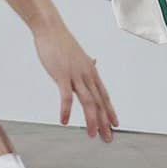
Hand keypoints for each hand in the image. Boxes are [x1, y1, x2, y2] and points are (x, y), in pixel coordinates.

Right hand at [35, 24, 116, 141]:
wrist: (51, 29)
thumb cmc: (62, 43)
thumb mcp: (79, 55)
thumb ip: (87, 63)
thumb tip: (94, 63)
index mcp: (91, 72)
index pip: (104, 95)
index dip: (110, 111)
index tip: (115, 124)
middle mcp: (87, 75)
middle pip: (99, 102)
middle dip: (104, 122)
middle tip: (108, 138)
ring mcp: (75, 75)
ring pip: (88, 101)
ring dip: (91, 120)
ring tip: (92, 134)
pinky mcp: (62, 75)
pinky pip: (66, 96)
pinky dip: (66, 110)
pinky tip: (64, 121)